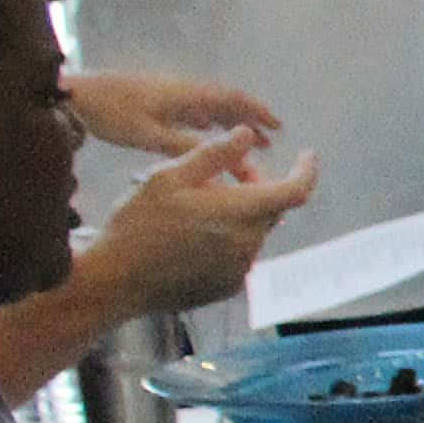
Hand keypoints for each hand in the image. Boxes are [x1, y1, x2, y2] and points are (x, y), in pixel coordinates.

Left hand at [64, 70, 279, 154]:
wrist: (73, 96)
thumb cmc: (110, 115)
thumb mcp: (149, 135)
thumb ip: (186, 145)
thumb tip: (222, 155)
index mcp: (185, 95)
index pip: (232, 99)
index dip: (258, 112)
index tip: (278, 127)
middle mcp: (182, 91)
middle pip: (225, 102)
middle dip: (250, 119)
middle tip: (269, 139)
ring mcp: (167, 94)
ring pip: (209, 106)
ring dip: (230, 121)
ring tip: (244, 138)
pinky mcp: (153, 100)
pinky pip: (192, 108)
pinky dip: (208, 120)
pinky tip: (206, 130)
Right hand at [72, 129, 316, 322]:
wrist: (115, 280)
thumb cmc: (138, 223)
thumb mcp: (168, 177)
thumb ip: (214, 155)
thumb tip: (247, 135)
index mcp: (240, 213)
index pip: (295, 190)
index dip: (306, 170)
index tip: (308, 155)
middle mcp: (249, 244)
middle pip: (269, 208)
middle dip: (255, 186)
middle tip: (219, 175)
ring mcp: (239, 270)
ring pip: (252, 231)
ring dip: (236, 214)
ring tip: (192, 207)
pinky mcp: (227, 287)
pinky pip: (238, 254)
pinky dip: (226, 238)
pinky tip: (189, 236)